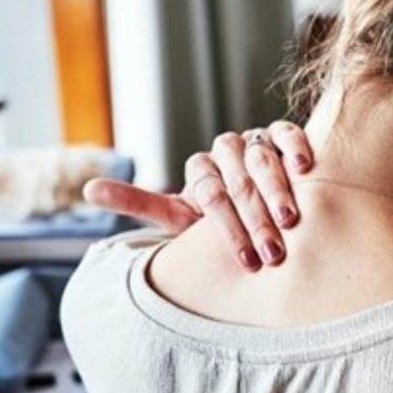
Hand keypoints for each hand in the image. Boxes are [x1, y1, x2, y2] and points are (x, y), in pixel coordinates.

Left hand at [83, 120, 313, 269]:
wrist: (259, 211)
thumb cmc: (215, 224)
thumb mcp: (178, 218)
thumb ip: (139, 204)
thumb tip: (87, 189)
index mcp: (199, 171)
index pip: (209, 194)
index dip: (227, 228)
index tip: (246, 260)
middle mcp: (223, 151)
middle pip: (237, 180)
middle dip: (255, 220)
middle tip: (272, 253)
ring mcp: (252, 141)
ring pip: (260, 158)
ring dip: (277, 191)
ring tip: (291, 220)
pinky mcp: (280, 134)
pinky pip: (286, 133)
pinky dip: (295, 148)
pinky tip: (305, 169)